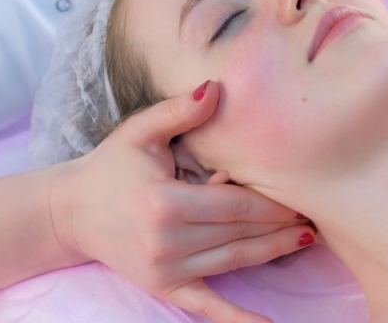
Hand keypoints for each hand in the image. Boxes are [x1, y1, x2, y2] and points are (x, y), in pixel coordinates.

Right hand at [49, 81, 312, 322]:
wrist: (69, 213)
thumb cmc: (111, 167)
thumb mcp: (139, 132)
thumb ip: (178, 111)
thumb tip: (216, 88)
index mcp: (164, 203)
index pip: (234, 204)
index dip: (270, 202)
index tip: (302, 195)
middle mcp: (166, 241)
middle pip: (240, 233)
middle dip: (280, 224)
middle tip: (318, 215)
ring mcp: (165, 269)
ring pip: (234, 261)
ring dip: (273, 252)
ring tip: (307, 239)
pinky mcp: (163, 287)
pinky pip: (207, 306)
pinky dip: (238, 319)